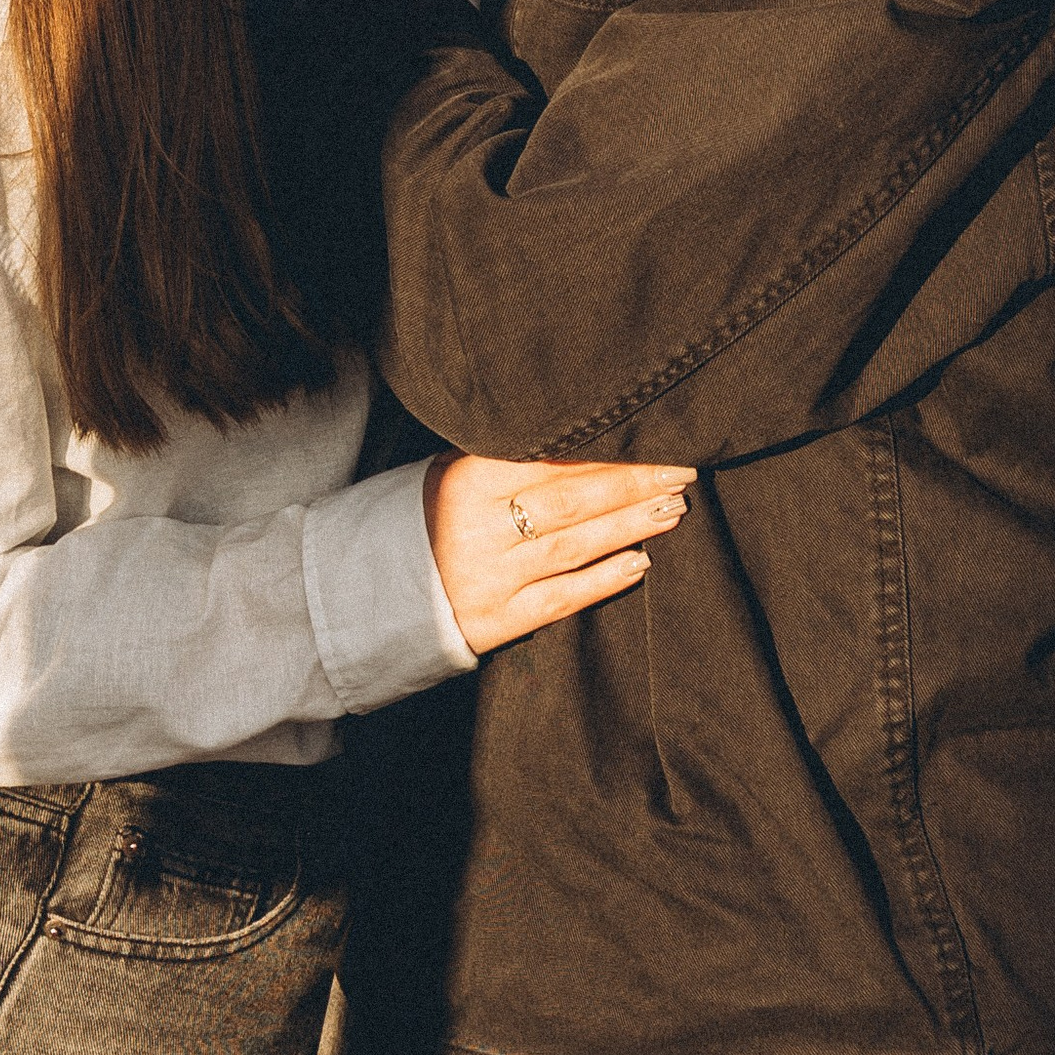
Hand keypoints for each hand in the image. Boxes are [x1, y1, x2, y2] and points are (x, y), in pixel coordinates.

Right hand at [423, 452, 693, 656]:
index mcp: (468, 480)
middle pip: (571, 500)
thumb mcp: (452, 474)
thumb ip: (505, 458)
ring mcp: (489, 577)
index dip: (606, 450)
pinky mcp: (496, 620)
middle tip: (681, 471)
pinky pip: (559, 598)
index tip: (654, 438)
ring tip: (672, 508)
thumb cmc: (427, 519)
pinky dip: (603, 580)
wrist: (373, 590)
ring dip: (629, 526)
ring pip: (573, 547)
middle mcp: (479, 527)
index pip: (550, 459)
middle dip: (632, 484)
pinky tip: (640, 563)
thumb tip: (583, 433)